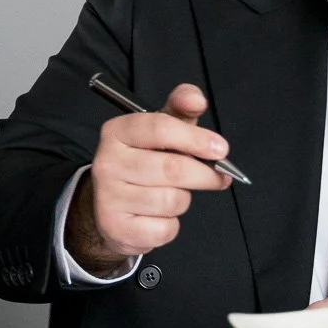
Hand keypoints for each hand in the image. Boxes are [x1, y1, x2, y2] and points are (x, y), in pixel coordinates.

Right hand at [65, 83, 231, 273]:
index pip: (160, 128)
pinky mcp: (116, 227)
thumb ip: (180, 108)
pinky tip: (158, 216)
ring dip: (183, 200)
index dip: (196, 139)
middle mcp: (107, 162)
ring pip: (172, 200)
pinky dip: (171, 224)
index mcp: (116, 132)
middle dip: (204, 175)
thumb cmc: (144, 162)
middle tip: (218, 177)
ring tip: (172, 195)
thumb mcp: (159, 130)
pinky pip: (164, 228)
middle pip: (173, 169)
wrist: (108, 206)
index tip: (221, 149)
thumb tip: (195, 98)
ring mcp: (108, 196)